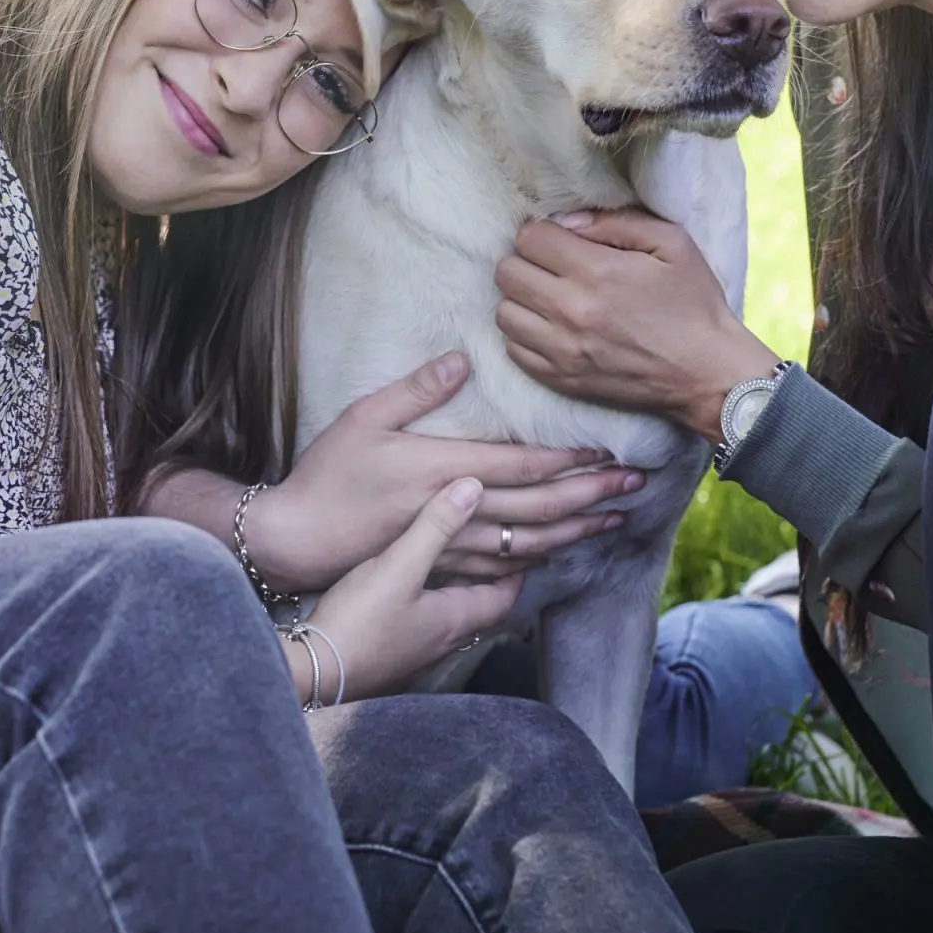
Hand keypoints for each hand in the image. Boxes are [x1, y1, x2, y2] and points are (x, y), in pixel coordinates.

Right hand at [249, 352, 646, 591]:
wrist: (296, 540)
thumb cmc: (329, 474)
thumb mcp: (364, 417)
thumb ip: (416, 389)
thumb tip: (460, 361)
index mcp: (444, 469)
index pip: (523, 467)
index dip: (569, 460)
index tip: (607, 451)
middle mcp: (458, 512)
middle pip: (541, 509)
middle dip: (592, 497)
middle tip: (636, 486)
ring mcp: (452, 548)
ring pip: (531, 545)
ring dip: (577, 532)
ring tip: (615, 520)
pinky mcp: (441, 571)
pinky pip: (503, 571)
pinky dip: (540, 561)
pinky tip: (560, 554)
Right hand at [290, 479, 525, 700]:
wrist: (311, 674)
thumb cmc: (359, 622)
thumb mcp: (398, 565)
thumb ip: (435, 526)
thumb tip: (474, 486)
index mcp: (454, 620)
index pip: (503, 597)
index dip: (518, 571)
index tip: (525, 545)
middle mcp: (441, 640)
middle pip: (481, 609)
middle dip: (493, 580)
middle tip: (498, 551)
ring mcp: (414, 652)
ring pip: (451, 616)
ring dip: (460, 591)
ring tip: (459, 563)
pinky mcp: (388, 654)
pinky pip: (423, 623)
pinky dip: (430, 601)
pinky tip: (411, 588)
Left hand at [494, 210, 776, 441]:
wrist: (707, 374)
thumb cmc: (694, 304)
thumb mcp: (672, 244)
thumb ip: (617, 223)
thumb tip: (569, 221)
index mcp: (597, 273)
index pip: (529, 239)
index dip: (541, 232)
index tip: (558, 239)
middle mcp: (571, 312)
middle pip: (507, 273)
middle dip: (525, 260)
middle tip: (550, 264)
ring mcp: (562, 350)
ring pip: (503, 312)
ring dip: (521, 298)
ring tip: (548, 296)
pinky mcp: (561, 379)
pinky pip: (513, 349)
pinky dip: (524, 334)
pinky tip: (550, 326)